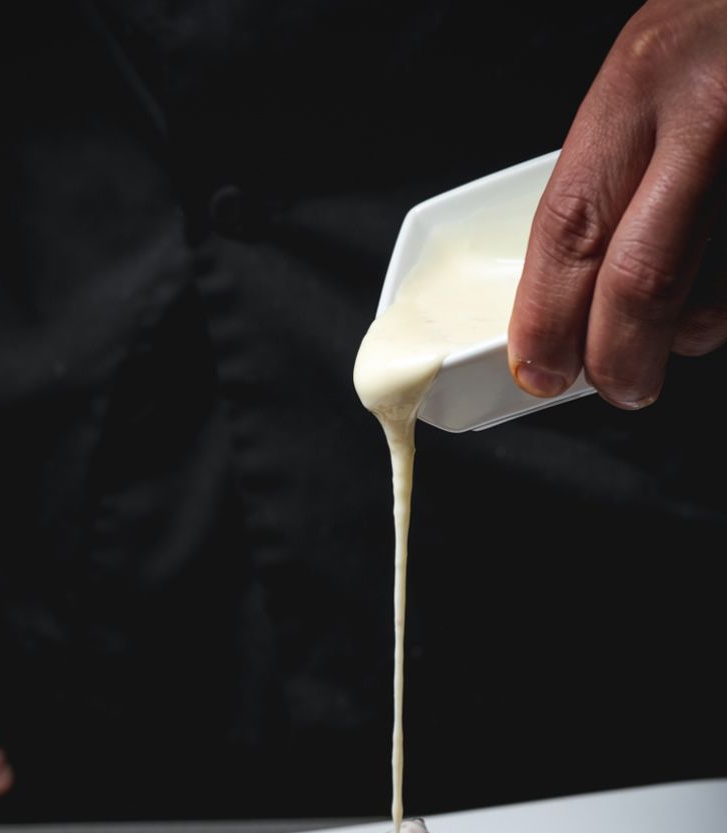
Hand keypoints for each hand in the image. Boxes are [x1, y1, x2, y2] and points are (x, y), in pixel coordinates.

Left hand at [508, 0, 726, 409]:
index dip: (546, 318)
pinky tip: (715, 292)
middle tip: (615, 385)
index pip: (571, 226)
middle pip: (640, 279)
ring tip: (675, 333)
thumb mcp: (650, 73)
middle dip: (617, 358)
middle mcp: (706, 111)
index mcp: (640, 83)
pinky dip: (724, 307)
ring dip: (685, 337)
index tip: (537, 369)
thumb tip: (563, 295)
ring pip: (709, 296)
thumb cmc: (721, 33)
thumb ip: (612, 169)